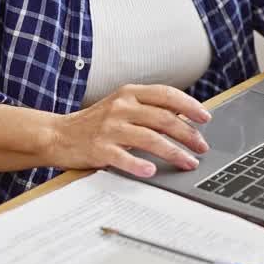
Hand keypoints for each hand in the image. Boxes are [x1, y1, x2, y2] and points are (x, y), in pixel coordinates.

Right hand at [51, 84, 211, 176]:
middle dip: (189, 134)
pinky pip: (124, 157)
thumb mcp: (121, 106)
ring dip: (174, 152)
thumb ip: (148, 108)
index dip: (190, 105)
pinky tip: (152, 171)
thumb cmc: (95, 123)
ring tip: (188, 162)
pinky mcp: (99, 148)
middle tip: (201, 148)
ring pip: (151, 138)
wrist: (58, 134)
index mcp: (129, 93)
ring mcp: (110, 127)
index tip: (205, 117)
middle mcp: (121, 106)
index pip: (167, 95)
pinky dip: (140, 164)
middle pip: (164, 118)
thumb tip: (184, 116)